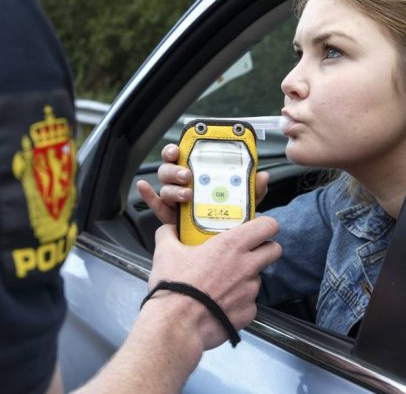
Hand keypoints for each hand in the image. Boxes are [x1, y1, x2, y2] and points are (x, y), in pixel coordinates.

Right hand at [136, 143, 269, 223]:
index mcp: (200, 178)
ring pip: (166, 188)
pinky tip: (143, 187)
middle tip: (188, 176)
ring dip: (172, 186)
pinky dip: (148, 196)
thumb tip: (262, 176)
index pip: (184, 158)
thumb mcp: (243, 206)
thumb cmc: (230, 225)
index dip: (178, 150)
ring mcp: (176, 203)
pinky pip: (156, 206)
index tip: (179, 149)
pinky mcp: (170, 220)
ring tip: (185, 193)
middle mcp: (185, 188)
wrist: (221, 256)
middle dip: (176, 170)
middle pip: (172, 171)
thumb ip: (251, 191)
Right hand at [146, 216, 281, 350]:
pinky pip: (249, 302)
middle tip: (246, 252)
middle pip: (274, 250)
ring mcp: (250, 291)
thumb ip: (168, 233)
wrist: (177, 325)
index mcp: (231, 245)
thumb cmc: (174, 286)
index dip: (265, 226)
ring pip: (258, 278)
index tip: (255, 228)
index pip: (268, 226)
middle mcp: (247, 266)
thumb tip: (170, 229)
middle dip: (265, 249)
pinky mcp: (249, 312)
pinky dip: (238, 302)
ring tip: (222, 284)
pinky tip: (220, 304)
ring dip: (246, 278)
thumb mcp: (165, 252)